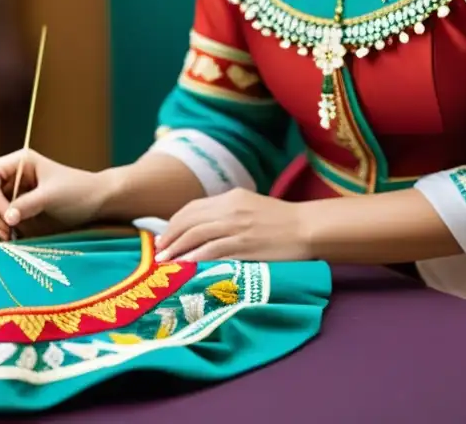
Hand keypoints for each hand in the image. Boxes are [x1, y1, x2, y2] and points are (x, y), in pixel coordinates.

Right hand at [0, 149, 110, 240]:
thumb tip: (7, 219)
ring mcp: (11, 196)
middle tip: (6, 232)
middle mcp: (11, 178)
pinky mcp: (15, 215)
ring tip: (9, 238)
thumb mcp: (53, 195)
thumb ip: (29, 204)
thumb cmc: (79, 191)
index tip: (8, 217)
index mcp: (19, 163)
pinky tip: (2, 242)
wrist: (97, 204)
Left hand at [154, 189, 314, 262]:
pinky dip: (195, 259)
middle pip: (189, 222)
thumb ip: (226, 213)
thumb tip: (200, 227)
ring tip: (165, 263)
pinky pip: (213, 252)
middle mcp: (230, 210)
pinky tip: (186, 267)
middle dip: (170, 237)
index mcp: (230, 198)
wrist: (307, 227)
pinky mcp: (245, 246)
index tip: (163, 237)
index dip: (173, 224)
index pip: (192, 209)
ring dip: (177, 250)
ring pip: (197, 236)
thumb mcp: (249, 207)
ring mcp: (237, 228)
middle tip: (157, 252)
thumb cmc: (280, 220)